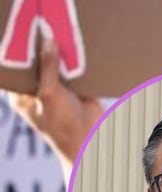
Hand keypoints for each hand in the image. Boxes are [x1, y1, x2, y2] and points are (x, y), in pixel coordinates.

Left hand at [4, 37, 102, 176]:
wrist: (91, 139)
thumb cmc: (62, 124)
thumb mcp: (49, 93)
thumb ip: (48, 67)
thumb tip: (48, 41)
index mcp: (21, 94)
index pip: (15, 68)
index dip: (17, 52)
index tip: (21, 34)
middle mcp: (37, 89)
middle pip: (36, 63)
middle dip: (39, 48)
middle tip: (42, 27)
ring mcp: (56, 88)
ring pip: (55, 65)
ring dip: (59, 53)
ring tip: (60, 32)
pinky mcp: (75, 87)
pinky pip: (73, 69)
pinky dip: (76, 60)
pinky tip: (76, 46)